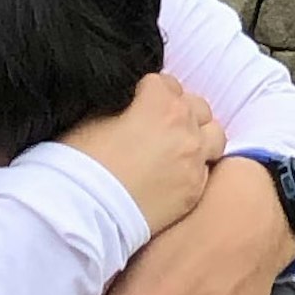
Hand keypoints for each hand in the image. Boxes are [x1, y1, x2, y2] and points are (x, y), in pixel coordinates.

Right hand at [57, 67, 221, 238]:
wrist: (86, 212)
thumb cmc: (81, 162)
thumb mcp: (94, 115)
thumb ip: (123, 102)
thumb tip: (130, 103)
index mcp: (160, 102)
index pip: (165, 82)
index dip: (149, 93)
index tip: (139, 104)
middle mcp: (185, 127)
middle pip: (195, 105)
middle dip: (178, 111)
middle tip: (157, 126)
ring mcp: (194, 160)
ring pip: (213, 134)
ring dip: (199, 135)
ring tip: (177, 146)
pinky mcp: (195, 190)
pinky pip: (206, 169)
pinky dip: (194, 167)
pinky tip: (174, 174)